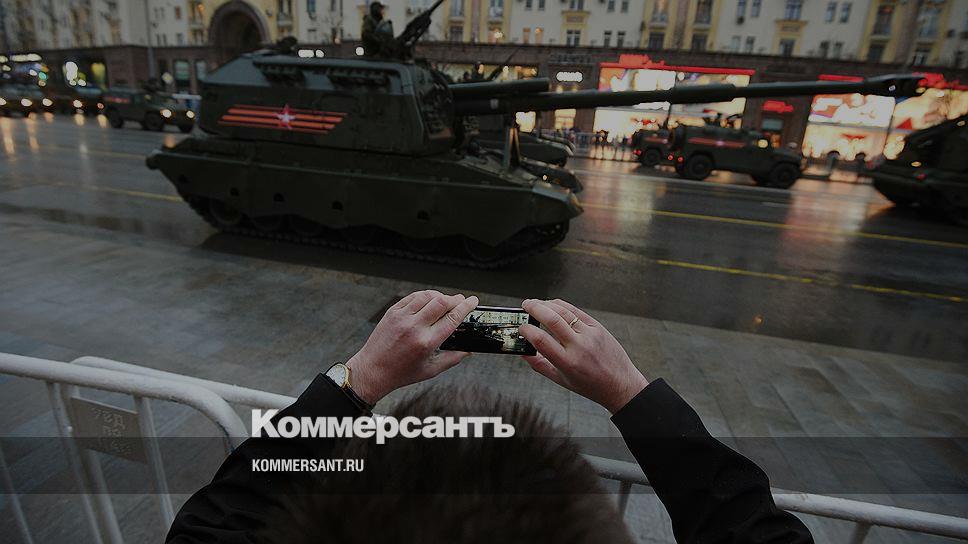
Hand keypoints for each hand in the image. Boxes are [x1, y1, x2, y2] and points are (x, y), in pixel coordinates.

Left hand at [346, 290, 478, 404]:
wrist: (372, 370)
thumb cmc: (401, 373)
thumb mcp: (430, 370)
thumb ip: (452, 359)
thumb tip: (468, 351)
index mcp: (426, 343)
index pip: (452, 318)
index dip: (466, 307)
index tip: (473, 301)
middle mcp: (414, 327)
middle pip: (441, 302)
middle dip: (455, 298)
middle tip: (461, 300)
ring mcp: (401, 318)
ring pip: (427, 296)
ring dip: (440, 296)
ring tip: (446, 301)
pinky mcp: (392, 312)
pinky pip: (412, 297)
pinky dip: (424, 296)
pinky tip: (429, 300)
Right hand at [519, 299, 647, 413]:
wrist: (620, 384)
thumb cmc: (591, 385)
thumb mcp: (561, 380)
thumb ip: (540, 365)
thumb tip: (523, 353)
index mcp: (567, 362)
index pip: (541, 340)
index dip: (527, 330)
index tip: (521, 328)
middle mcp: (579, 347)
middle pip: (552, 319)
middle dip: (535, 308)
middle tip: (525, 305)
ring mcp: (590, 335)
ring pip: (565, 312)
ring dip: (547, 304)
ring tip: (536, 303)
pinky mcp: (598, 327)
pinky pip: (577, 312)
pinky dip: (562, 306)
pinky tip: (553, 305)